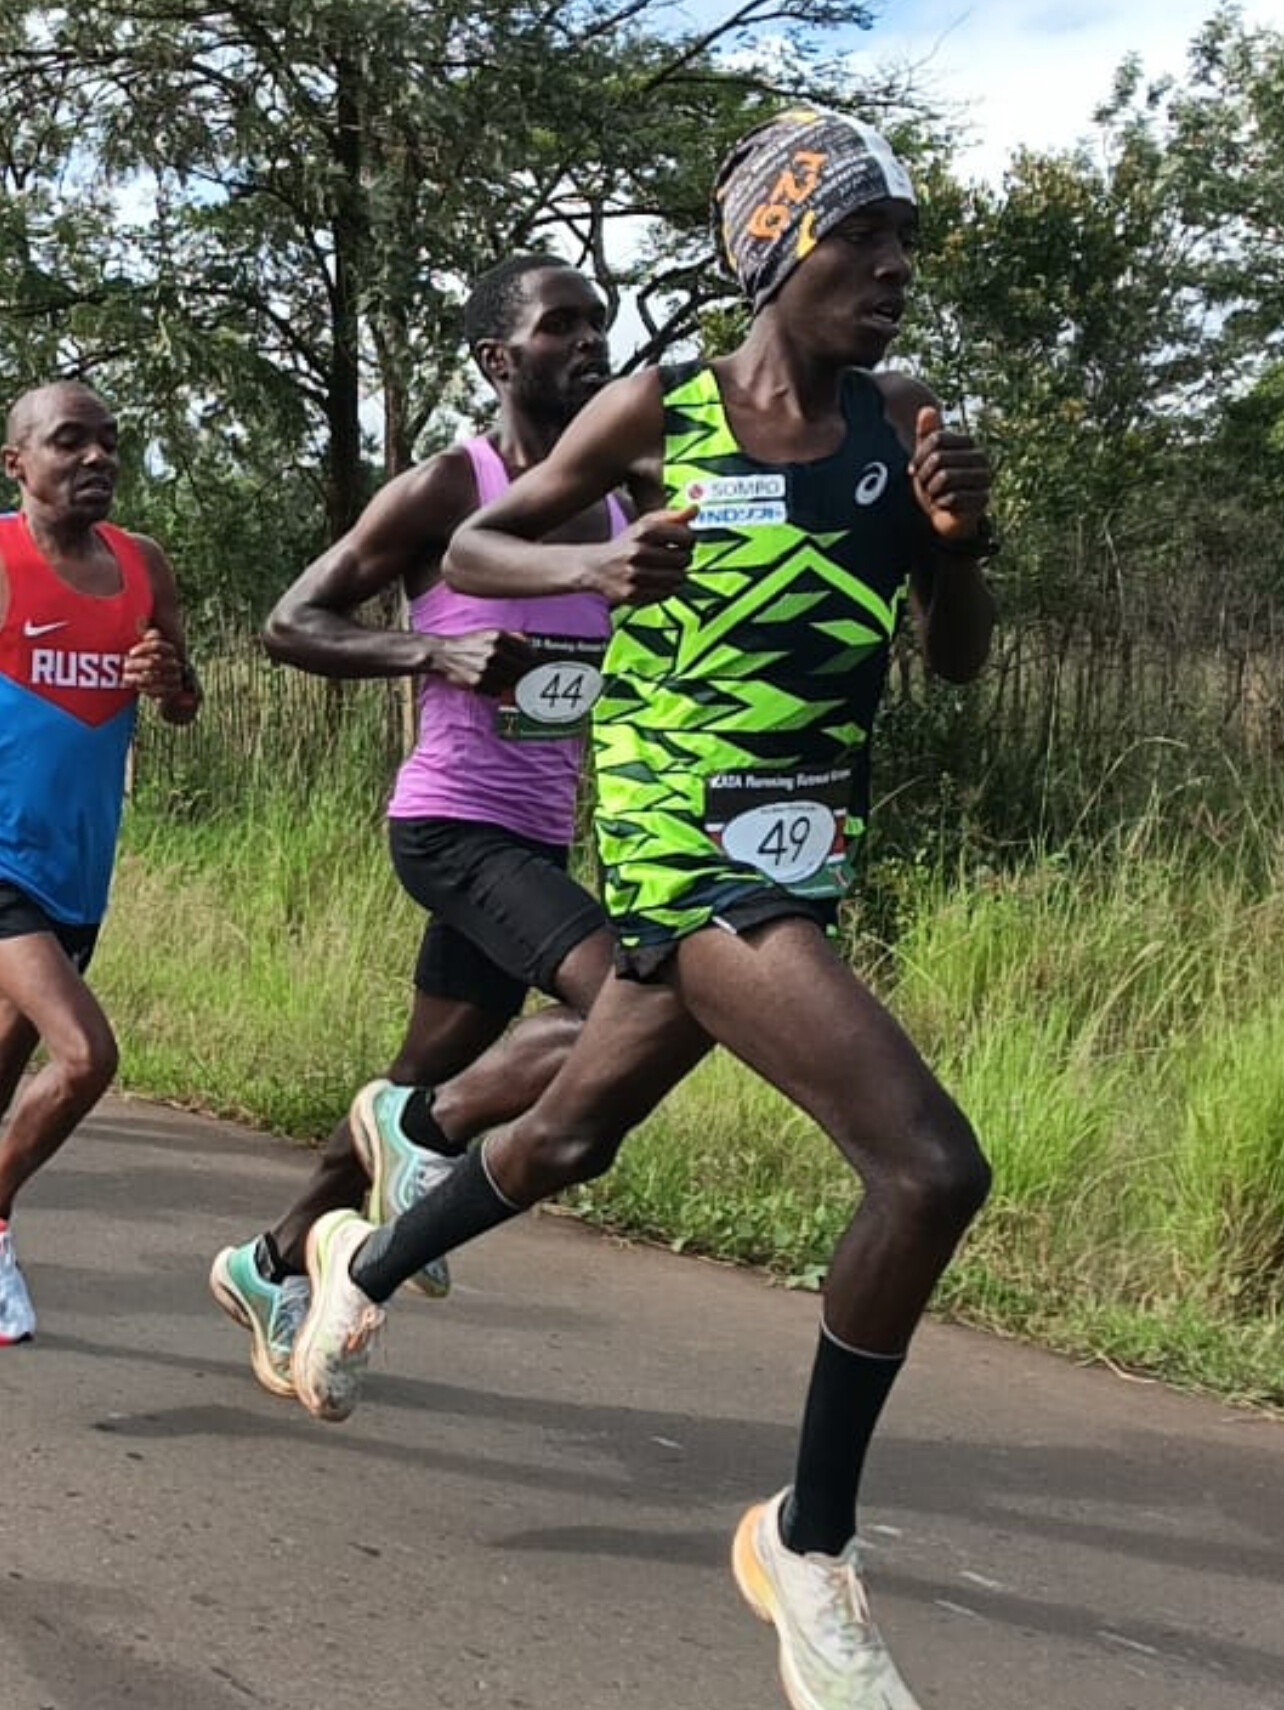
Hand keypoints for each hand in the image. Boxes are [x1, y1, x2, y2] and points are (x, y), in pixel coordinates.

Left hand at [124, 628, 183, 699]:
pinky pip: (160, 692)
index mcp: (170, 650)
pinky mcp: (173, 692)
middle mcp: (175, 664)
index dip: (144, 648)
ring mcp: (175, 678)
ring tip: (126, 678)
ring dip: (138, 678)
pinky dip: (147, 689)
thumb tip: (141, 619)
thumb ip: (148, 633)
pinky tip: (137, 687)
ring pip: (155, 678)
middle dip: (137, 664)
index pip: (157, 646)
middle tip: (125, 665)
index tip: (131, 652)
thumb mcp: (151, 645)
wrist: (170, 682)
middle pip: (154, 662)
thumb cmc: (154, 659)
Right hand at [429, 628, 535, 692]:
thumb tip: (530, 644)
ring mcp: (486, 667)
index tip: (541, 667)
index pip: (526, 652)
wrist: (442, 653)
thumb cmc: (468, 644)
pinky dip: (500, 691)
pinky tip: (498, 687)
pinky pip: (497, 691)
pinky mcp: (478, 681)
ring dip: (516, 686)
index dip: (536, 662)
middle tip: (536, 682)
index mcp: (498, 637)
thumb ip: (511, 637)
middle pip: (522, 669)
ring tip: (517, 686)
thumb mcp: (489, 633)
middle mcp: (493, 651)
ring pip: (511, 682)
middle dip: (530, 676)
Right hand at [586, 504, 696, 605]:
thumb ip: (673, 516)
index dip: (689, 541)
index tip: (682, 543)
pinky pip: (666, 594)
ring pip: (678, 579)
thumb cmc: (628, 543)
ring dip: (677, 576)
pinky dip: (666, 589)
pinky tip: (657, 582)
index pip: (687, 537)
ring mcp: (633, 574)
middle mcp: (637, 551)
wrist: (595, 567)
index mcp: (643, 530)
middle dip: (683, 559)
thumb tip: (695, 508)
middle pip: (684, 559)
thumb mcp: (646, 524)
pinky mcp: (632, 593)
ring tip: (668, 571)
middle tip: (675, 559)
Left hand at [909, 407, 991, 542]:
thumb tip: (927, 409)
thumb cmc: (935, 482)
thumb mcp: (926, 457)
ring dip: (931, 491)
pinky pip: (953, 498)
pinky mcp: (983, 500)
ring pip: (945, 478)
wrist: (945, 515)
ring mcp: (984, 479)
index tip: (915, 468)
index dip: (919, 455)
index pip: (936, 439)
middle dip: (924, 476)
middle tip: (926, 486)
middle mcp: (981, 458)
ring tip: (934, 495)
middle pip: (939, 459)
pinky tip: (942, 506)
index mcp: (969, 443)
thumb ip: (927, 434)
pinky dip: (940, 504)